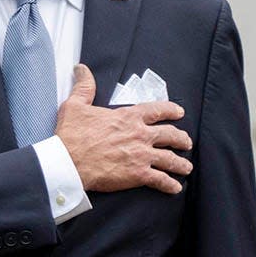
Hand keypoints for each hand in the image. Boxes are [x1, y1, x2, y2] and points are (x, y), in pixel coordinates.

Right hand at [56, 64, 192, 193]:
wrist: (69, 162)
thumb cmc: (72, 134)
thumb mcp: (76, 104)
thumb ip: (84, 86)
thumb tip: (81, 69)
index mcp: (128, 117)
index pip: (156, 110)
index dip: (171, 110)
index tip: (179, 112)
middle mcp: (139, 134)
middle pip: (169, 135)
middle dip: (181, 139)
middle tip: (187, 142)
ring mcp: (141, 155)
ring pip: (169, 159)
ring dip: (180, 164)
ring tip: (186, 167)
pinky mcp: (138, 174)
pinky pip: (160, 180)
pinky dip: (170, 184)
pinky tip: (175, 188)